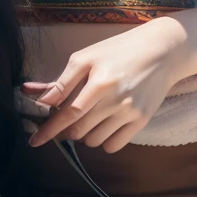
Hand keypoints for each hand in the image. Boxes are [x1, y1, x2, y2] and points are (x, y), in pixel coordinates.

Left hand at [24, 16, 192, 153]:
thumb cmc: (118, 51)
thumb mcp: (86, 57)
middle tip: (66, 118)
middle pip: (79, 130)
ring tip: (90, 115)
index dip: (49, 129)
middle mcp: (117, 100)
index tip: (34, 141)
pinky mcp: (143, 121)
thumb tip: (41, 103)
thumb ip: (63, 82)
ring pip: (94, 140)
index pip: (69, 113)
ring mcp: (131, 112)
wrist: (162, 51)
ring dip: (84, 134)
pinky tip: (104, 124)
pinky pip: (114, 146)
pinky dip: (103, 140)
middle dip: (65, 129)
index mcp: (100, 82)